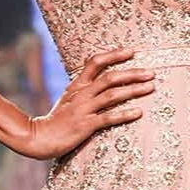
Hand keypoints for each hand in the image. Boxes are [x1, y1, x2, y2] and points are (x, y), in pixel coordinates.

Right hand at [17, 48, 154, 159]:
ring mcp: (83, 109)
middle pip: (110, 78)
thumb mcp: (68, 97)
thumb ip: (83, 86)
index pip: (95, 62)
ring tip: (150, 88)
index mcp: (77, 85)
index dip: (114, 55)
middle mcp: (82, 94)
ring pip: (112, 95)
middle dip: (132, 73)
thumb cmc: (57, 119)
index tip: (131, 51)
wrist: (39, 137)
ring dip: (133, 90)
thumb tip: (96, 73)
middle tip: (151, 73)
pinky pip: (108, 118)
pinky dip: (124, 114)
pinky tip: (138, 112)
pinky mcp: (85, 126)